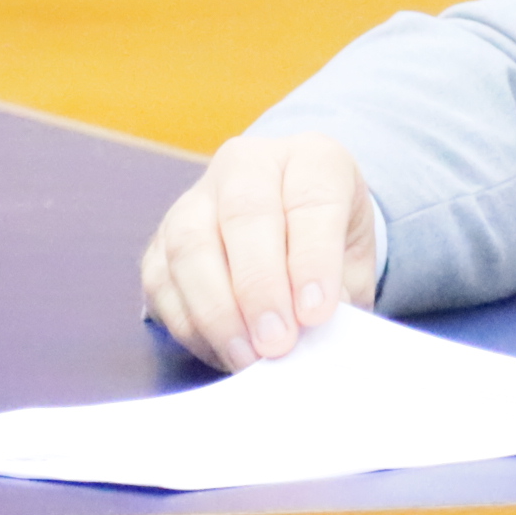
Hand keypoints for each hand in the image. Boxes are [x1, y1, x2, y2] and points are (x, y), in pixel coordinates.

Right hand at [139, 132, 377, 370]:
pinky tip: (221, 351)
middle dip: (260, 288)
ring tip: (248, 357)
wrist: (292, 223)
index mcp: (311, 157)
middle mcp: (249, 164)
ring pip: (191, 246)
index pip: (310, 199)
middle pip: (244, 215)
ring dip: (218, 310)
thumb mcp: (355, 257)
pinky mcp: (161, 239)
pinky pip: (163, 281)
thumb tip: (316, 335)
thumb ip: (342, 290)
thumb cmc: (329, 239)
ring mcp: (196, 198)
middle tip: (277, 342)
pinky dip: (190, 323)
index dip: (313, 259)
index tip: (317, 312)